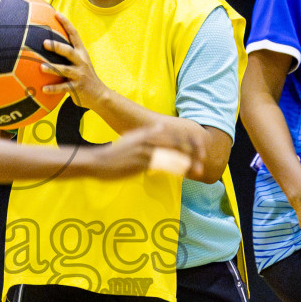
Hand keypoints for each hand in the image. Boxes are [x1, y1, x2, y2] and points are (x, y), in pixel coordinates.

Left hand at [40, 13, 110, 108]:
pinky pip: (64, 88)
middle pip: (69, 51)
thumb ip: (68, 54)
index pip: (74, 35)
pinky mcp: (77, 88)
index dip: (66, 23)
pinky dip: (53, 88)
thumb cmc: (84, 77)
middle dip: (57, 46)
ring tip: (41, 67)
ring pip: (65, 70)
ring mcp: (80, 75)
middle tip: (44, 42)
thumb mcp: (79, 62)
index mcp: (81, 53)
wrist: (100, 95)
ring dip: (52, 68)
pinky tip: (43, 89)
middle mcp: (81, 62)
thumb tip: (49, 42)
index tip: (56, 13)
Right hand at [89, 122, 205, 179]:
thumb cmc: (114, 155)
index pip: (174, 132)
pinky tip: (184, 173)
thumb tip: (160, 128)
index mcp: (147, 131)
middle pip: (177, 141)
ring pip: (173, 153)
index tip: (200, 148)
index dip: (189, 140)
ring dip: (188, 162)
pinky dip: (176, 168)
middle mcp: (148, 138)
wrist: (97, 161)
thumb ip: (146, 135)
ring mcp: (145, 149)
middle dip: (193, 151)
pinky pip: (164, 164)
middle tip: (203, 160)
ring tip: (198, 170)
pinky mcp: (142, 161)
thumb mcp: (131, 140)